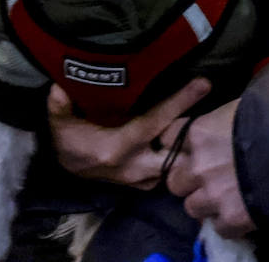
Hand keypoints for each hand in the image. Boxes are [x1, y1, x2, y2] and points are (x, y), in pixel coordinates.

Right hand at [47, 77, 210, 189]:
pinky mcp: (136, 184)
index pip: (156, 122)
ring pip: (171, 168)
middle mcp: (132, 165)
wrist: (59, 167)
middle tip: (212, 117)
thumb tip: (56, 88)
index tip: (204, 84)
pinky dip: (170, 162)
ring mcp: (136, 178)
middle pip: (174, 153)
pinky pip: (161, 176)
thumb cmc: (64, 139)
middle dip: (192, 138)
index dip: (180, 102)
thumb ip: (58, 106)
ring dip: (183, 152)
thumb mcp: (59, 122)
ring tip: (200, 129)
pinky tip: (177, 147)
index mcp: (118, 147)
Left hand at [165, 98, 255, 237]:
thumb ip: (224, 119)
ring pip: (192, 207)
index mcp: (200, 133)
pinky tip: (243, 213)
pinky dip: (229, 223)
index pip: (169, 139)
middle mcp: (199, 165)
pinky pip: (219, 227)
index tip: (190, 150)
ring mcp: (213, 194)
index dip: (181, 147)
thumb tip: (226, 120)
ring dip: (206, 204)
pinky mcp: (231, 219)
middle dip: (190, 180)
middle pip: (175, 180)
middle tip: (209, 179)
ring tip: (226, 199)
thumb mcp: (244, 107)